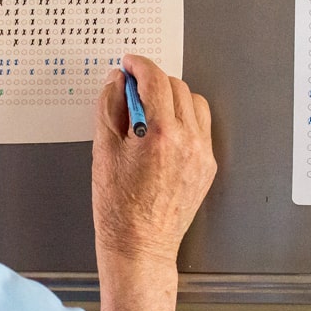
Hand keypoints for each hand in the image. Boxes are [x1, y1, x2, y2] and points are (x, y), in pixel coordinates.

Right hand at [92, 54, 215, 268]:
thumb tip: (117, 82)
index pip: (155, 81)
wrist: (140, 246)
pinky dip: (184, 120)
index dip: (140, 66)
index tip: (130, 64)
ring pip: (194, 104)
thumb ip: (109, 109)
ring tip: (149, 112)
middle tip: (131, 90)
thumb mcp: (103, 153)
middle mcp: (188, 141)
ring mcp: (202, 154)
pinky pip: (201, 128)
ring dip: (172, 98)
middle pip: (177, 87)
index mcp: (161, 134)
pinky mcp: (207, 167)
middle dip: (153, 82)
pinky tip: (163, 133)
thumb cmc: (118, 209)